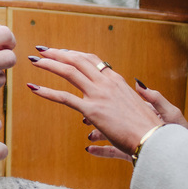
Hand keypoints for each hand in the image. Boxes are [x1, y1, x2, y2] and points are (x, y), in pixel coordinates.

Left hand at [27, 47, 181, 158]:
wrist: (153, 139)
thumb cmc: (147, 125)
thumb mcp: (140, 103)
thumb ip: (134, 93)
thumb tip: (136, 87)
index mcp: (116, 80)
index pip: (91, 59)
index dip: (73, 54)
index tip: (60, 52)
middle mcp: (107, 83)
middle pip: (77, 60)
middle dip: (57, 53)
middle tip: (42, 50)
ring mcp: (99, 95)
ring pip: (69, 72)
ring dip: (49, 64)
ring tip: (34, 60)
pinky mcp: (92, 110)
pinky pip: (65, 97)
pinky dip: (47, 91)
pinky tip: (34, 88)